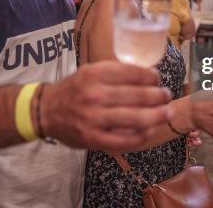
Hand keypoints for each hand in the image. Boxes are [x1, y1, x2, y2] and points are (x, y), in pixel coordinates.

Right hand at [40, 61, 171, 152]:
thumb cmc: (74, 89)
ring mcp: (94, 118)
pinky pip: (125, 140)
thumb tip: (149, 73)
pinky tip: (150, 130)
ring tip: (166, 113)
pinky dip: (142, 136)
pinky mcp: (93, 139)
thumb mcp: (90, 71)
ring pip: (135, 118)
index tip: (158, 78)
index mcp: (94, 74)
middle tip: (167, 96)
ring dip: (156, 116)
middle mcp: (94, 95)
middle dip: (158, 96)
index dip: (150, 76)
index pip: (131, 73)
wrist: (45, 110)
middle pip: (137, 96)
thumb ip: (115, 72)